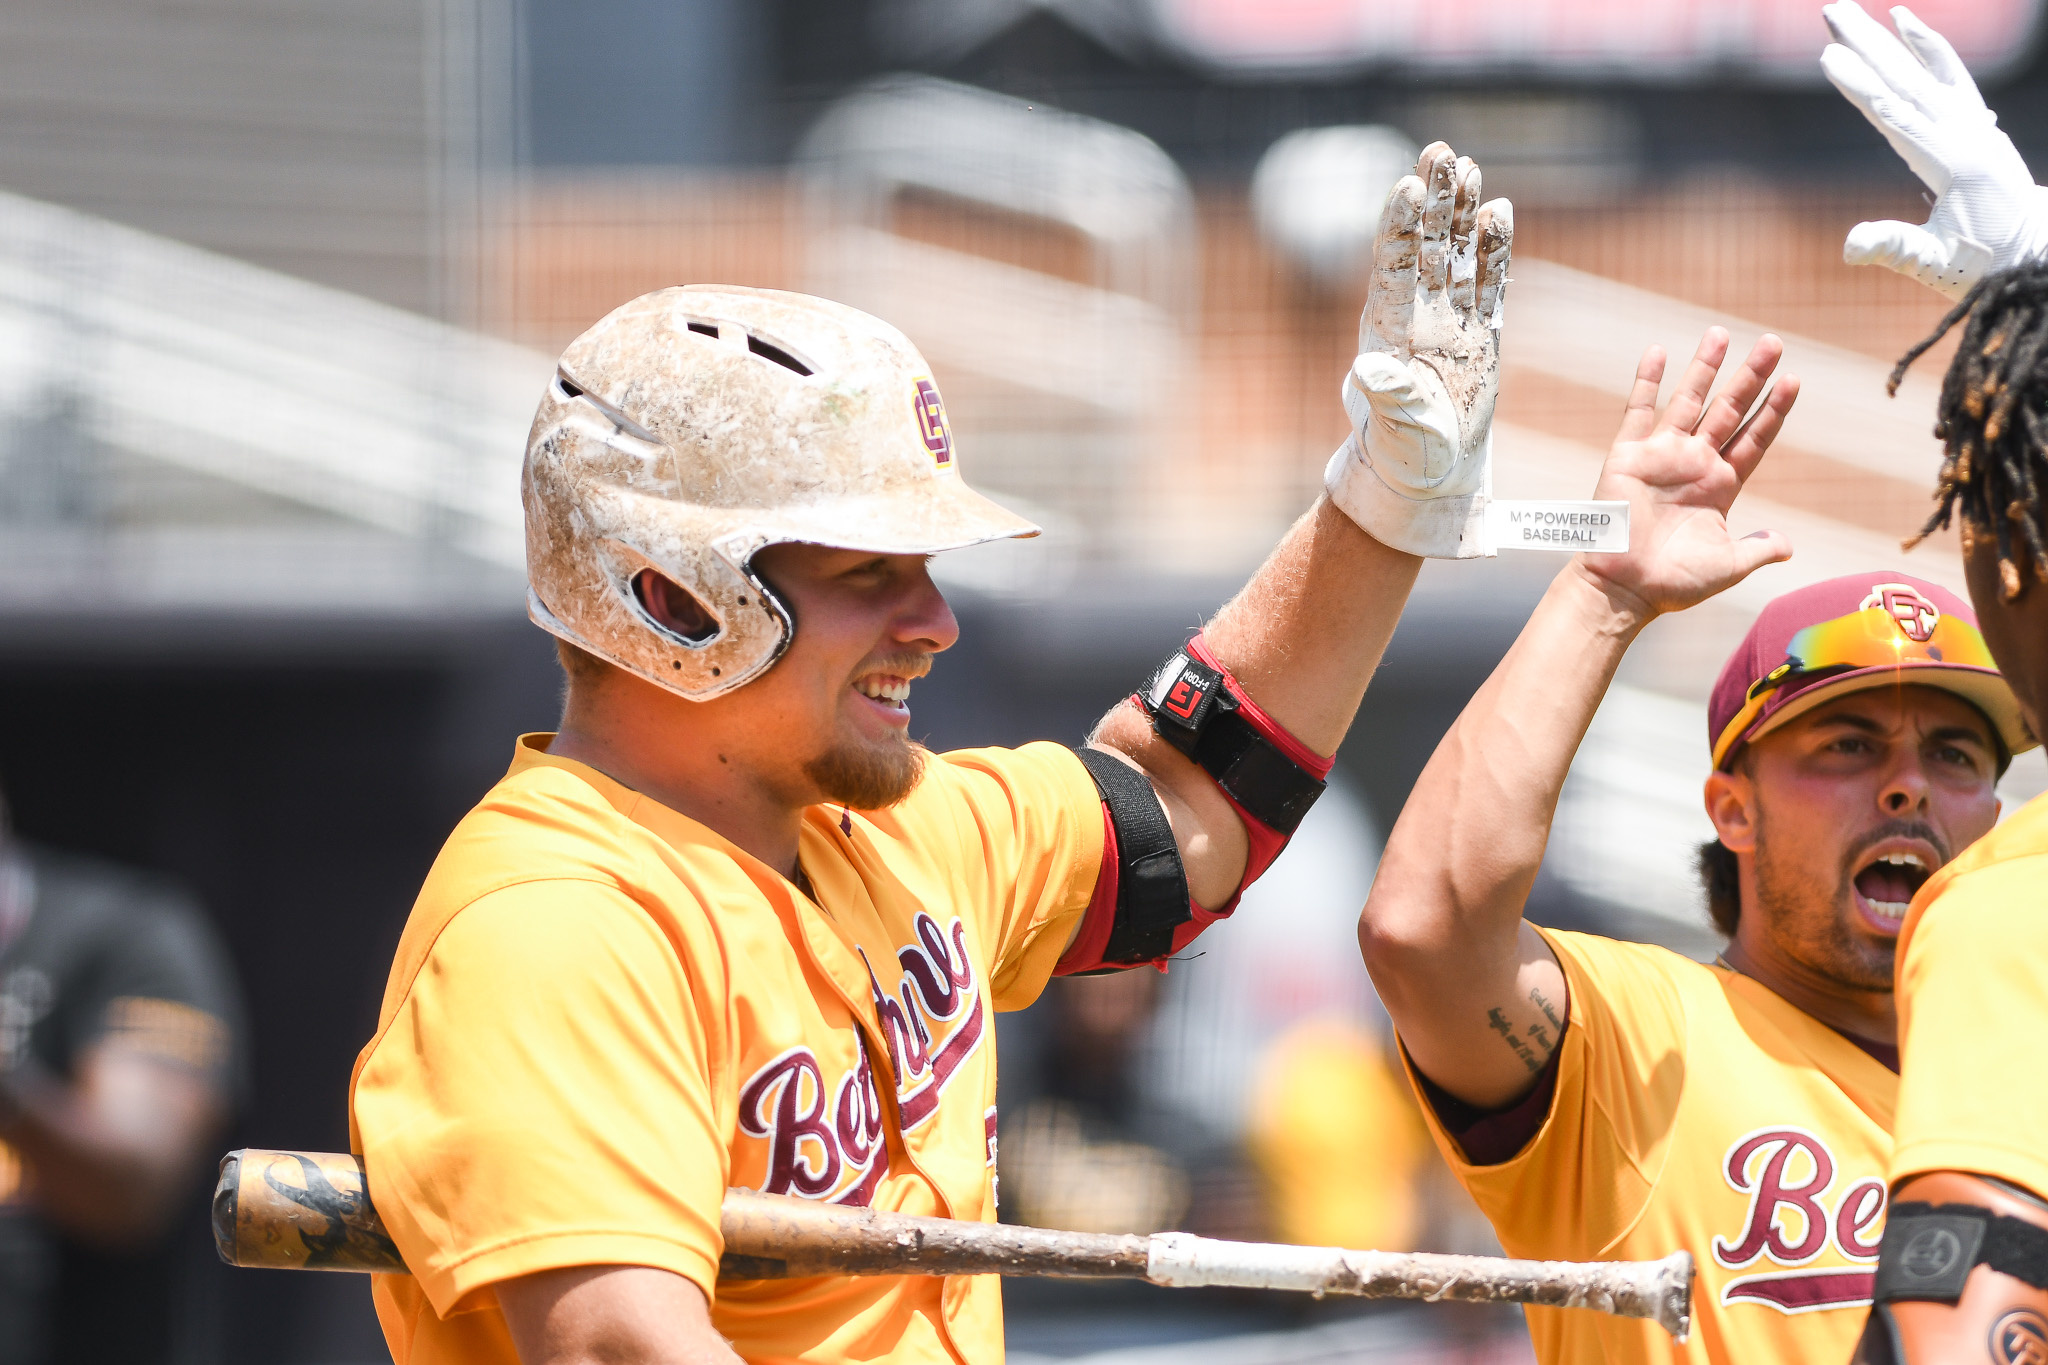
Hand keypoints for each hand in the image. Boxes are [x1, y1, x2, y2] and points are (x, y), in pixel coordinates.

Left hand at [1325, 141, 1512, 558]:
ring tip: (1466, 163)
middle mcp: (1418, 316)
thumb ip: (1387, 395)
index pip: (1393, 265)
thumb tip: (1368, 369)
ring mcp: (1451, 321)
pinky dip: (1494, 249)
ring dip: (1461, 212)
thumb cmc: (1406, 456)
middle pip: (1426, 246)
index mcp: (1390, 331)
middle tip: (1440, 150)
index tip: (1406, 183)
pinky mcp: (1482, 335)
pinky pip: (1490, 282)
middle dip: (1433, 200)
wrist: (1429, 476)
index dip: (1400, 225)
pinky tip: (1497, 211)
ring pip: (1457, 254)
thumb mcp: (1395, 426)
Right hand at [1576, 329, 1798, 620]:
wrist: (1623, 588)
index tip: (1793, 380)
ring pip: (1689, 402)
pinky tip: (1658, 352)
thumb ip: (1757, 550)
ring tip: (1720, 334)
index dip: (1773, 411)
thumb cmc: (1673, 584)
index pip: (1754, 438)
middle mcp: (1694, 464)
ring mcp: (1662, 457)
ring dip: (1705, 368)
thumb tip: (1787, 545)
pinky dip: (1647, 381)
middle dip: (1750, 376)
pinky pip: (1638, 411)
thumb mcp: (1727, 566)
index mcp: (1720, 486)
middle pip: (1729, 409)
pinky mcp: (1628, 456)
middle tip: (1772, 342)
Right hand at [1823, 2, 2047, 297]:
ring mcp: (1975, 125)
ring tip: (1853, 11)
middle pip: (1909, 82)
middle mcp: (1969, 134)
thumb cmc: (1981, 266)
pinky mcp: (1975, 122)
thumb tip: (1850, 246)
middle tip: (1832, 11)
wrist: (2034, 254)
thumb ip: (1894, 250)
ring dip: (1888, 40)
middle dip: (1869, 45)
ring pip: (1925, 73)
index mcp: (1957, 165)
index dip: (1863, 89)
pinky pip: (1951, 75)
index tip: (1830, 58)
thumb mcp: (1934, 266)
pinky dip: (1928, 48)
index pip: (1900, 119)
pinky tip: (1906, 23)